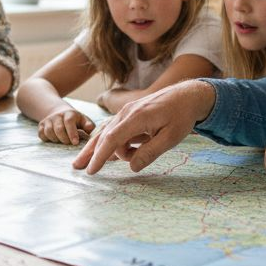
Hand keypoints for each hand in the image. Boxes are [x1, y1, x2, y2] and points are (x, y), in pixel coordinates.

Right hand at [37, 105, 95, 145]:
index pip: (69, 122)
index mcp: (70, 114)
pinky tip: (54, 139)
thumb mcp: (84, 121)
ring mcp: (48, 119)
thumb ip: (89, 125)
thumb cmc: (76, 121)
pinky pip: (41, 134)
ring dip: (56, 140)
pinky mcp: (41, 125)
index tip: (75, 143)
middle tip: (69, 143)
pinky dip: (47, 139)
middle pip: (59, 129)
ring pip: (49, 132)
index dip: (72, 133)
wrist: (60, 113)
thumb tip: (89, 129)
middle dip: (64, 139)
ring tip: (62, 140)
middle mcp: (58, 115)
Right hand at [71, 80, 214, 174]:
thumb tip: (132, 168)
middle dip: (90, 152)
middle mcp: (127, 113)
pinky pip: (117, 129)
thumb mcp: (170, 138)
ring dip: (103, 149)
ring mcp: (128, 112)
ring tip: (91, 163)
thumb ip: (150, 153)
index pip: (112, 139)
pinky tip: (111, 154)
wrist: (188, 95)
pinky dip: (113, 142)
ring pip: (108, 132)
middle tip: (77, 167)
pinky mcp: (131, 113)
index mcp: (136, 117)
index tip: (91, 170)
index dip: (100, 156)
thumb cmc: (181, 116)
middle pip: (103, 135)